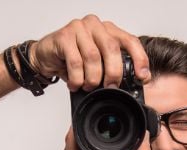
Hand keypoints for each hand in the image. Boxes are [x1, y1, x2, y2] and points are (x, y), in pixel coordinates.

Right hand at [29, 15, 150, 91]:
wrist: (44, 56)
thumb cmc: (71, 59)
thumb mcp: (96, 63)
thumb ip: (110, 68)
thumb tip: (128, 87)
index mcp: (108, 30)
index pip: (130, 41)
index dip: (139, 59)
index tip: (142, 77)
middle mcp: (95, 25)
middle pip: (112, 49)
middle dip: (113, 73)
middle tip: (110, 87)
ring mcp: (79, 28)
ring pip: (93, 57)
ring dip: (92, 78)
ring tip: (87, 86)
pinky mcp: (64, 36)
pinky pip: (75, 62)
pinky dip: (77, 78)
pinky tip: (74, 84)